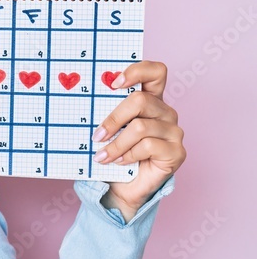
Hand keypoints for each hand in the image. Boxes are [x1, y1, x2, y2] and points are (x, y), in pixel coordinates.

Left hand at [93, 61, 185, 220]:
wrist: (121, 188)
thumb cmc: (113, 153)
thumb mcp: (107, 130)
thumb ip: (104, 113)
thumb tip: (82, 100)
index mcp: (150, 100)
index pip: (155, 72)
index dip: (137, 71)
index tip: (113, 83)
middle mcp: (165, 112)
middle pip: (141, 100)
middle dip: (113, 118)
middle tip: (96, 135)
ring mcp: (173, 131)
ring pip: (141, 127)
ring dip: (116, 144)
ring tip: (101, 156)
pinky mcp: (176, 152)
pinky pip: (148, 146)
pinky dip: (128, 155)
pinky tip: (119, 162)